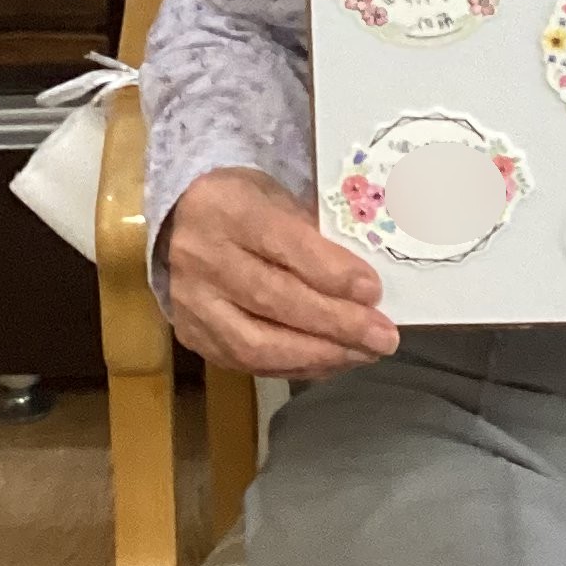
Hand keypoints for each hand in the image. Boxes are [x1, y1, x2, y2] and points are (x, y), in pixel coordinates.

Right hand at [167, 167, 398, 378]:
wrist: (181, 221)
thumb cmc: (245, 205)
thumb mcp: (278, 199)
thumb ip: (314, 236)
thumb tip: (366, 286)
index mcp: (227, 209)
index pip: (284, 245)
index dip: (332, 272)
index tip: (374, 291)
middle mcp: (202, 258)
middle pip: (274, 299)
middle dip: (336, 324)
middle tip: (383, 337)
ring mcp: (192, 303)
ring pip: (256, 343)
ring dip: (318, 355)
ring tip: (363, 355)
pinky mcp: (192, 336)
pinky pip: (247, 364)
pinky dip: (295, 367)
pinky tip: (330, 361)